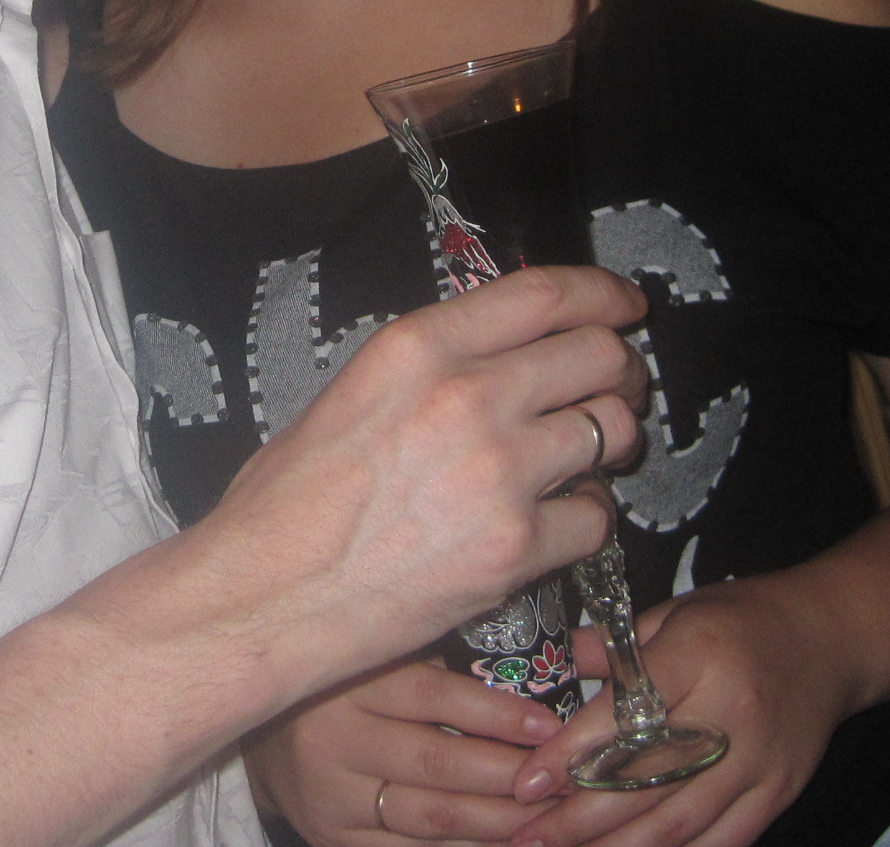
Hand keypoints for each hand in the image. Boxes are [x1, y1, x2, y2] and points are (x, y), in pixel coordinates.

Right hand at [200, 264, 647, 691]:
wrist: (265, 595)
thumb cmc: (285, 503)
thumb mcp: (351, 392)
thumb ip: (428, 369)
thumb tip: (492, 359)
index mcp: (418, 347)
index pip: (544, 294)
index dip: (602, 293)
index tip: (624, 304)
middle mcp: (469, 396)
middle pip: (597, 355)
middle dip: (619, 369)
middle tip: (614, 388)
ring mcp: (500, 472)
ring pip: (612, 432)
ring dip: (610, 445)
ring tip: (583, 463)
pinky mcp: (517, 546)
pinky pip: (597, 518)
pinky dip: (587, 519)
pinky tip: (557, 523)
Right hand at [250, 658, 565, 845]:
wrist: (267, 734)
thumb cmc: (343, 685)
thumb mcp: (379, 657)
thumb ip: (434, 664)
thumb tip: (527, 681)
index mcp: (351, 681)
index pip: (434, 696)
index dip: (497, 714)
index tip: (549, 726)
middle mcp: (335, 739)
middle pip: (437, 764)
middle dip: (508, 777)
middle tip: (562, 782)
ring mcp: (332, 797)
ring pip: (430, 818)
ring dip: (496, 823)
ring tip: (545, 820)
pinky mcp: (332, 838)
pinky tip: (500, 845)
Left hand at [503, 579, 854, 846]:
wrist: (831, 639)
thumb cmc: (742, 620)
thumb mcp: (674, 613)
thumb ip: (610, 647)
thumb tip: (546, 669)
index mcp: (698, 657)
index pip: (626, 715)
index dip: (572, 754)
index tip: (527, 782)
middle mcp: (729, 714)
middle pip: (647, 779)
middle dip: (580, 817)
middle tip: (528, 836)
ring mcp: (759, 762)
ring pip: (680, 822)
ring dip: (618, 846)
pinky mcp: (777, 793)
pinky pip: (722, 840)